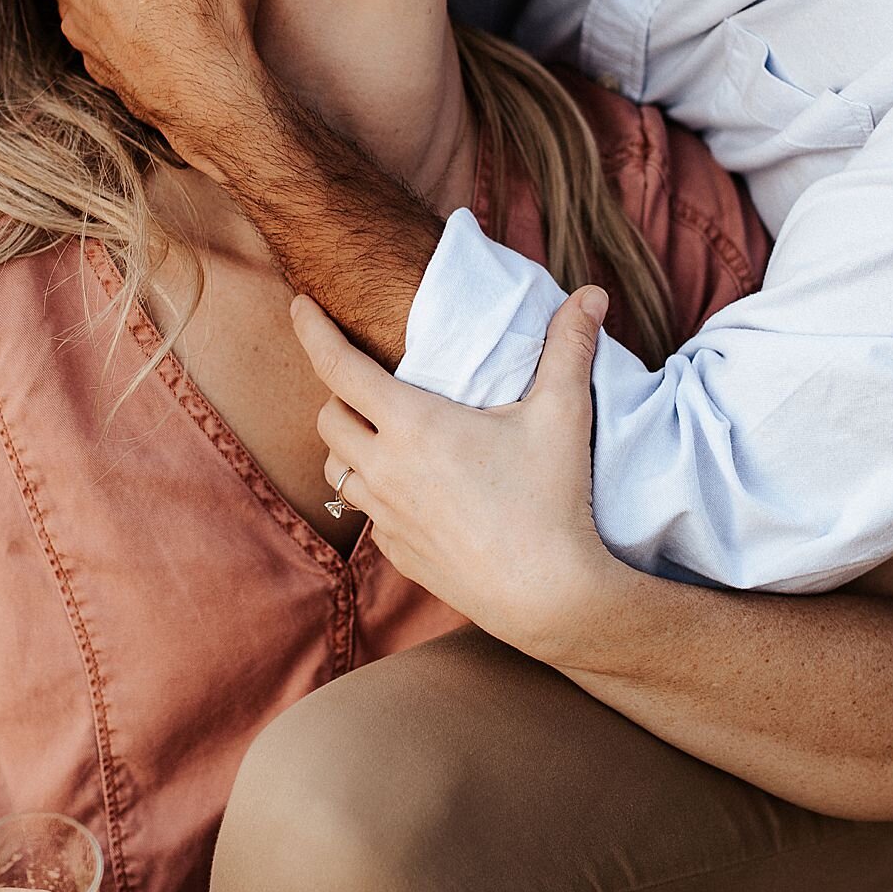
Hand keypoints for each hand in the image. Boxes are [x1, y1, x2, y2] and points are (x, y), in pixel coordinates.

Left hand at [293, 285, 624, 664]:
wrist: (548, 597)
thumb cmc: (552, 501)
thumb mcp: (562, 415)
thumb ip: (569, 348)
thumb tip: (593, 294)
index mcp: (412, 425)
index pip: (337, 366)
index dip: (312, 330)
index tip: (299, 304)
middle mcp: (385, 469)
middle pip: (327, 417)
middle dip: (337, 392)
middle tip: (366, 380)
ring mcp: (386, 516)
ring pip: (336, 468)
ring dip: (348, 444)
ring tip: (381, 433)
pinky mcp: (397, 553)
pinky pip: (366, 513)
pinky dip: (375, 492)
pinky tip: (409, 490)